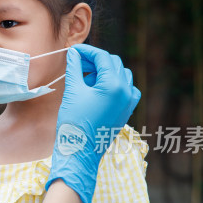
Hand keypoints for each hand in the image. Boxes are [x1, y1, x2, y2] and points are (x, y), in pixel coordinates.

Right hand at [46, 44, 140, 202]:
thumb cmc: (74, 122)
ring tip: (86, 76)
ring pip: (121, 75)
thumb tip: (74, 54)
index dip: (87, 51)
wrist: (80, 152)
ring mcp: (129, 102)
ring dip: (105, 71)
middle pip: (113, 64)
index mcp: (114, 85)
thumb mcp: (73, 92)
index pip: (103, 57)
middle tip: (77, 62)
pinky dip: (113, 84)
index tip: (73, 51)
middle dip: (96, 60)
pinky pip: (125, 90)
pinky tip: (98, 89)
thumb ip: (75, 68)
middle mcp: (126, 91)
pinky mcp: (126, 111)